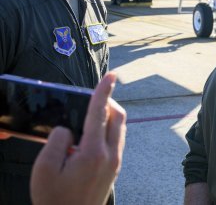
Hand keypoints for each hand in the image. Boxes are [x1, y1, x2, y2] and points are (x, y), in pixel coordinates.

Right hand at [30, 72, 126, 204]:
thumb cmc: (54, 199)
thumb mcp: (44, 170)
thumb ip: (56, 141)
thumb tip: (68, 128)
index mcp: (93, 153)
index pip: (100, 113)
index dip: (104, 91)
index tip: (112, 75)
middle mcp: (110, 155)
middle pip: (117, 117)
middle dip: (108, 101)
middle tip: (94, 95)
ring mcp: (115, 163)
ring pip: (120, 128)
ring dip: (110, 115)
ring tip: (92, 112)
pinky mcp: (114, 169)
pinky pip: (117, 140)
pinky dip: (109, 128)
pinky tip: (94, 131)